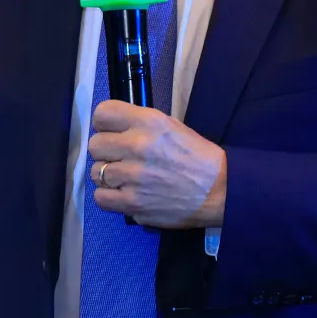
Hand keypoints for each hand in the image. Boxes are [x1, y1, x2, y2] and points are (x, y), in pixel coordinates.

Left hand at [87, 101, 226, 228]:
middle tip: (121, 159)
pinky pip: (100, 198)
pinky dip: (109, 197)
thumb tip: (110, 130)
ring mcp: (133, 176)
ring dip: (108, 176)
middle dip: (105, 152)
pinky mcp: (133, 203)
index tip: (112, 133)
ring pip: (95, 172)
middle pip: (95, 145)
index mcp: (148, 122)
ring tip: (126, 179)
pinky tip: (124, 194)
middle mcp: (138, 145)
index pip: (102, 114)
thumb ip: (138, 124)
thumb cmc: (196, 156)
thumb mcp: (170, 126)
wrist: (221, 190)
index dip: (104, 125)